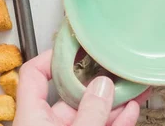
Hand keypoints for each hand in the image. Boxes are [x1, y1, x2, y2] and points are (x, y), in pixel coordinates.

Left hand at [14, 50, 148, 125]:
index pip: (34, 73)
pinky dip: (115, 120)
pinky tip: (131, 110)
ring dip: (113, 101)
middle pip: (70, 93)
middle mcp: (45, 123)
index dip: (53, 57)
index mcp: (32, 115)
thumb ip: (90, 112)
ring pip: (89, 112)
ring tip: (133, 86)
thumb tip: (102, 86)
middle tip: (114, 68)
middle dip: (96, 82)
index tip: (76, 46)